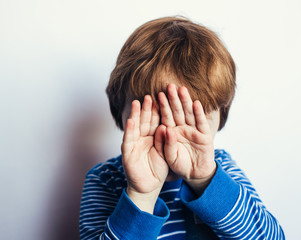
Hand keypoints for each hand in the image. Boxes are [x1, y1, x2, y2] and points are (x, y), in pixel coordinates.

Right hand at [121, 95, 168, 212]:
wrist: (149, 186)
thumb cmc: (158, 168)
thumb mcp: (165, 153)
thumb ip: (164, 140)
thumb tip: (164, 127)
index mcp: (153, 137)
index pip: (155, 122)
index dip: (158, 111)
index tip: (161, 99)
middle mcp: (142, 139)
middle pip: (145, 121)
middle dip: (146, 109)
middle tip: (149, 96)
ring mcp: (134, 145)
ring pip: (135, 128)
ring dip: (135, 115)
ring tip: (137, 103)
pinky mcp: (127, 154)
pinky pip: (129, 141)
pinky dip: (129, 131)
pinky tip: (131, 121)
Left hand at [158, 84, 216, 194]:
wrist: (194, 174)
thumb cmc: (179, 165)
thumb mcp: (169, 156)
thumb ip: (166, 143)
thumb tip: (166, 128)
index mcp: (172, 131)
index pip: (167, 116)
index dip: (163, 106)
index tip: (158, 95)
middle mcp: (183, 128)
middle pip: (177, 111)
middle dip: (173, 99)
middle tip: (169, 86)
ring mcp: (194, 131)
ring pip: (189, 114)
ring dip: (186, 102)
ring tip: (182, 90)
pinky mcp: (205, 136)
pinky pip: (201, 123)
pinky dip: (199, 114)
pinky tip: (196, 103)